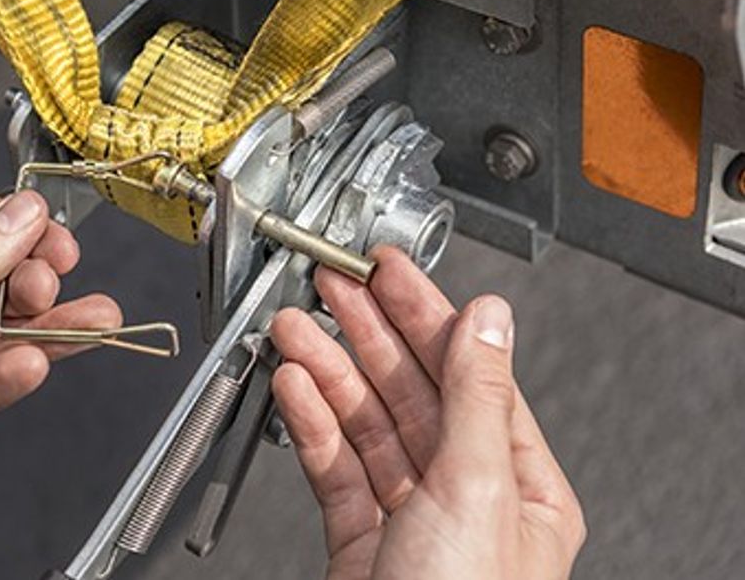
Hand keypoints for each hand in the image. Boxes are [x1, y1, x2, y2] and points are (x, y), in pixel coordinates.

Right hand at [271, 247, 584, 579]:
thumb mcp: (476, 489)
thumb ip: (476, 394)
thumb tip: (490, 317)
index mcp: (517, 482)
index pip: (467, 372)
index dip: (427, 313)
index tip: (390, 270)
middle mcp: (466, 495)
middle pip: (410, 390)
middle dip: (367, 332)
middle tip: (331, 284)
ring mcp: (410, 518)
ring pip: (365, 424)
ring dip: (328, 371)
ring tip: (294, 328)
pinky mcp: (361, 541)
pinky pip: (334, 467)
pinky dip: (312, 423)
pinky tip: (295, 386)